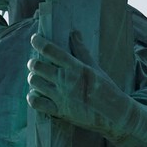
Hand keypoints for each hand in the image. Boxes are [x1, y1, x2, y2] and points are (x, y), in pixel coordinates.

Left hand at [27, 32, 146, 146]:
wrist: (114, 114)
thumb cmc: (106, 88)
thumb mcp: (94, 67)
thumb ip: (81, 50)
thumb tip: (74, 32)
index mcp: (75, 67)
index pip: (50, 50)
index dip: (38, 42)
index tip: (34, 38)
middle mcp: (66, 80)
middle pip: (38, 66)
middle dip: (32, 63)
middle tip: (34, 63)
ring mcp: (61, 97)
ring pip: (35, 82)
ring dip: (33, 78)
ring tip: (36, 77)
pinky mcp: (59, 111)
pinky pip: (36, 103)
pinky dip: (32, 97)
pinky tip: (35, 94)